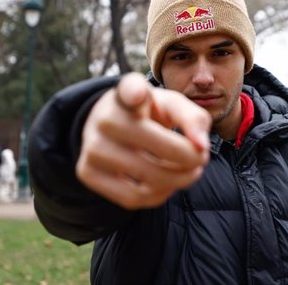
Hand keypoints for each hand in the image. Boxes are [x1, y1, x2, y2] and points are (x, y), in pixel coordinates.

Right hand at [76, 72, 210, 208]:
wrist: (113, 125)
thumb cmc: (150, 113)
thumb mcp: (173, 106)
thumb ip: (194, 119)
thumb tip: (201, 147)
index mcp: (128, 92)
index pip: (129, 90)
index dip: (134, 92)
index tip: (138, 95)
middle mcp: (105, 117)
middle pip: (161, 147)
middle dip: (191, 159)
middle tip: (201, 159)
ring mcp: (92, 146)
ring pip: (149, 178)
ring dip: (180, 180)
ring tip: (189, 172)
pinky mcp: (87, 172)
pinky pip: (132, 198)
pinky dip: (158, 195)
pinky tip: (167, 183)